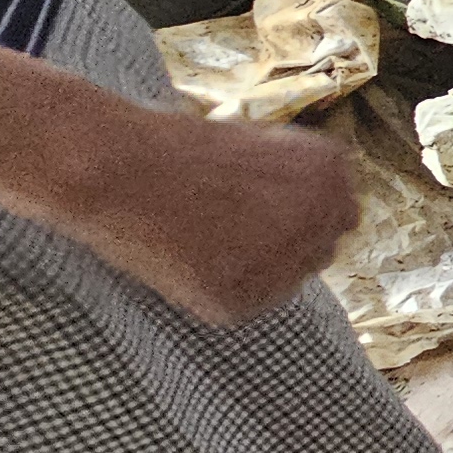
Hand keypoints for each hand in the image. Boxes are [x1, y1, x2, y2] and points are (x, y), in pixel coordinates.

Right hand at [21, 97, 362, 326]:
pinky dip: (214, 291)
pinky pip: (242, 306)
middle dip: (280, 245)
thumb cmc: (176, 149)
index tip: (253, 207)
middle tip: (220, 223)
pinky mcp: (243, 297)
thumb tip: (338, 225)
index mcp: (332, 170)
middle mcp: (322, 213)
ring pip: (284, 283)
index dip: (295, 216)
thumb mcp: (262, 146)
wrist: (112, 163)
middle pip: (320, 251)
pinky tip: (184, 257)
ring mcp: (286, 257)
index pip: (339, 216)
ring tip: (197, 234)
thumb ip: (305, 184)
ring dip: (252, 269)